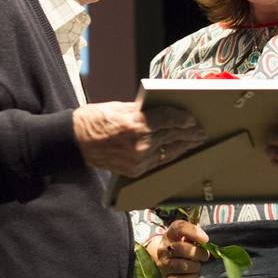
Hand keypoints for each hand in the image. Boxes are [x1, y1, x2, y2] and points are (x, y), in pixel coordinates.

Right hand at [74, 102, 203, 176]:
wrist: (77, 141)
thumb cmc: (96, 119)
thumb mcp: (120, 107)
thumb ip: (143, 111)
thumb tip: (165, 113)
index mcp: (135, 123)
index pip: (168, 119)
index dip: (183, 119)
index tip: (193, 118)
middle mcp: (139, 143)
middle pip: (172, 136)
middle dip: (188, 133)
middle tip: (201, 131)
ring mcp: (137, 159)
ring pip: (168, 151)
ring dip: (183, 146)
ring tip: (194, 142)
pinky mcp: (135, 170)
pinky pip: (158, 162)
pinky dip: (169, 156)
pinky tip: (177, 152)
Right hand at [145, 219, 210, 277]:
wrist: (166, 262)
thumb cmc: (182, 247)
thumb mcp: (187, 236)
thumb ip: (196, 234)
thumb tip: (205, 240)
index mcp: (170, 235)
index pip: (179, 228)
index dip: (193, 232)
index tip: (205, 239)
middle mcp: (164, 249)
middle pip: (181, 248)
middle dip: (198, 253)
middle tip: (204, 256)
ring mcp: (163, 265)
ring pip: (182, 266)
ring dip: (195, 266)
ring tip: (197, 265)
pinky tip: (193, 275)